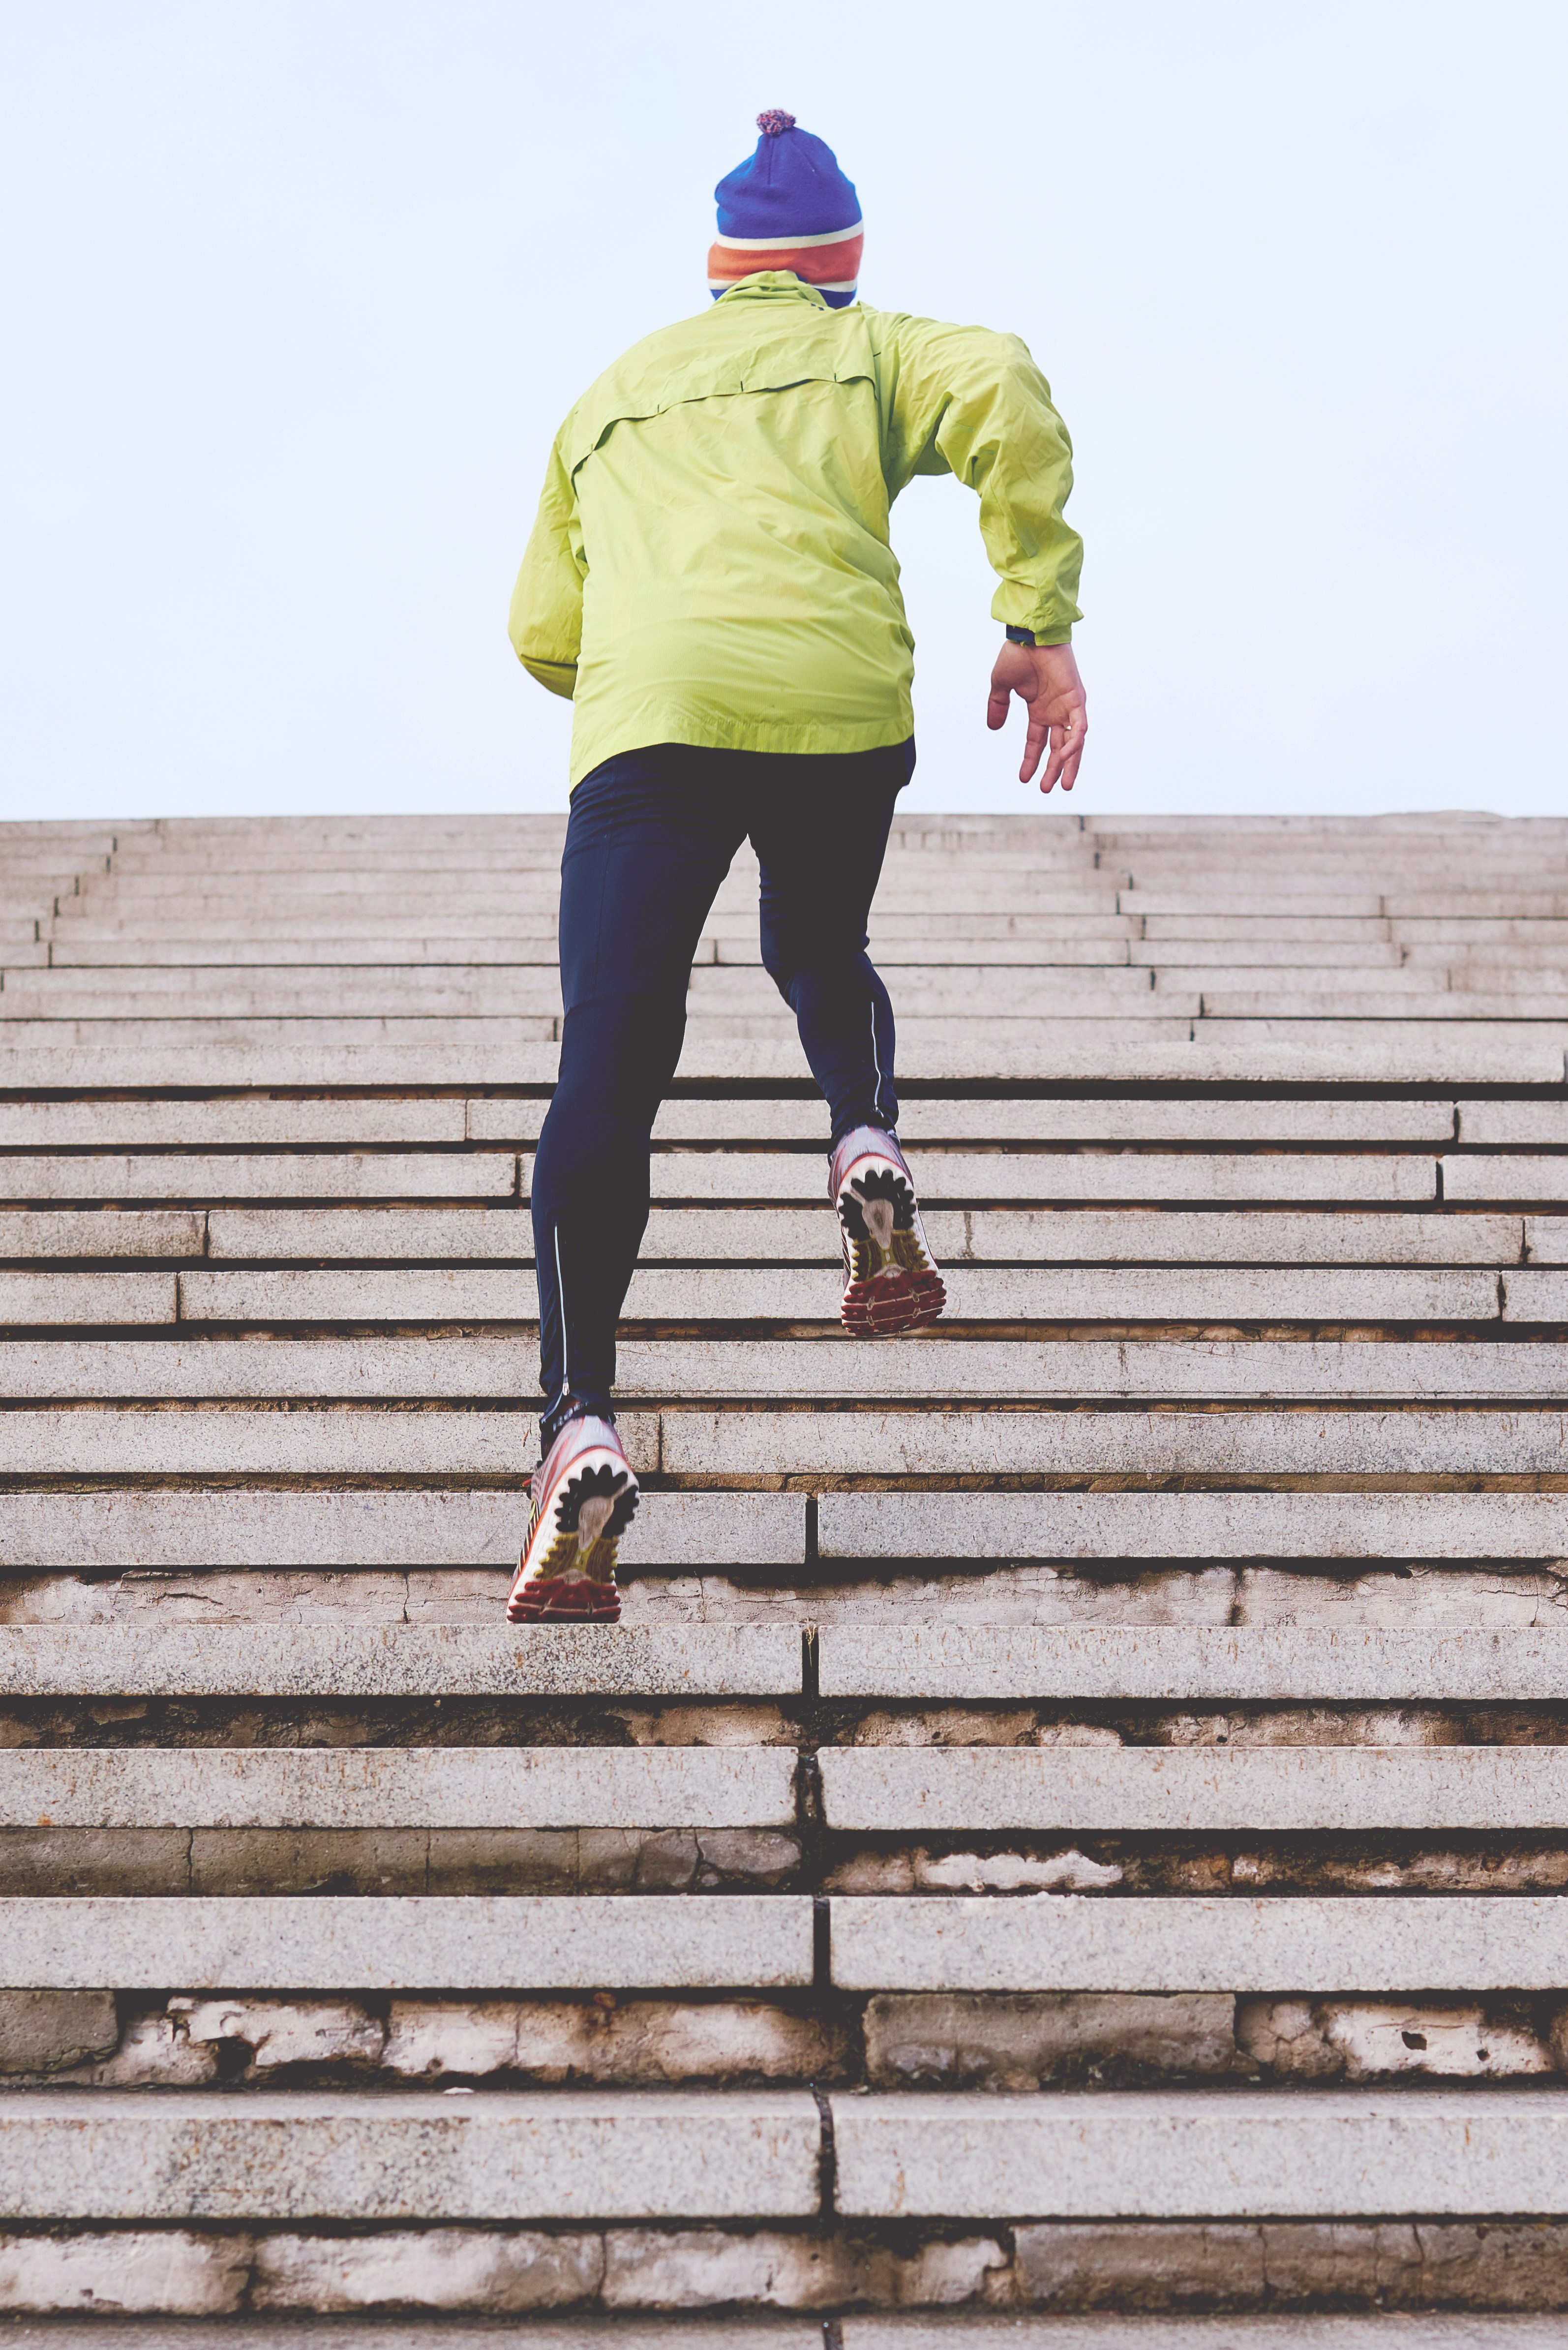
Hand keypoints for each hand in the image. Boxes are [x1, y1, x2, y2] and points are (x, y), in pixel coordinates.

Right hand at [986, 639, 1087, 792]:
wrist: (1029, 635)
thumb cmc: (1017, 654)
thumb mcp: (1001, 686)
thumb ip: (998, 707)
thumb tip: (993, 728)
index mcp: (1040, 709)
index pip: (1037, 741)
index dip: (1031, 760)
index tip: (1023, 778)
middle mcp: (1056, 711)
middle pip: (1058, 747)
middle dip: (1052, 769)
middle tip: (1046, 789)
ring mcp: (1068, 706)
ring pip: (1073, 743)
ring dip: (1068, 764)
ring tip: (1063, 785)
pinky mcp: (1077, 699)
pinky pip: (1080, 728)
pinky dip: (1075, 743)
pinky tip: (1065, 758)